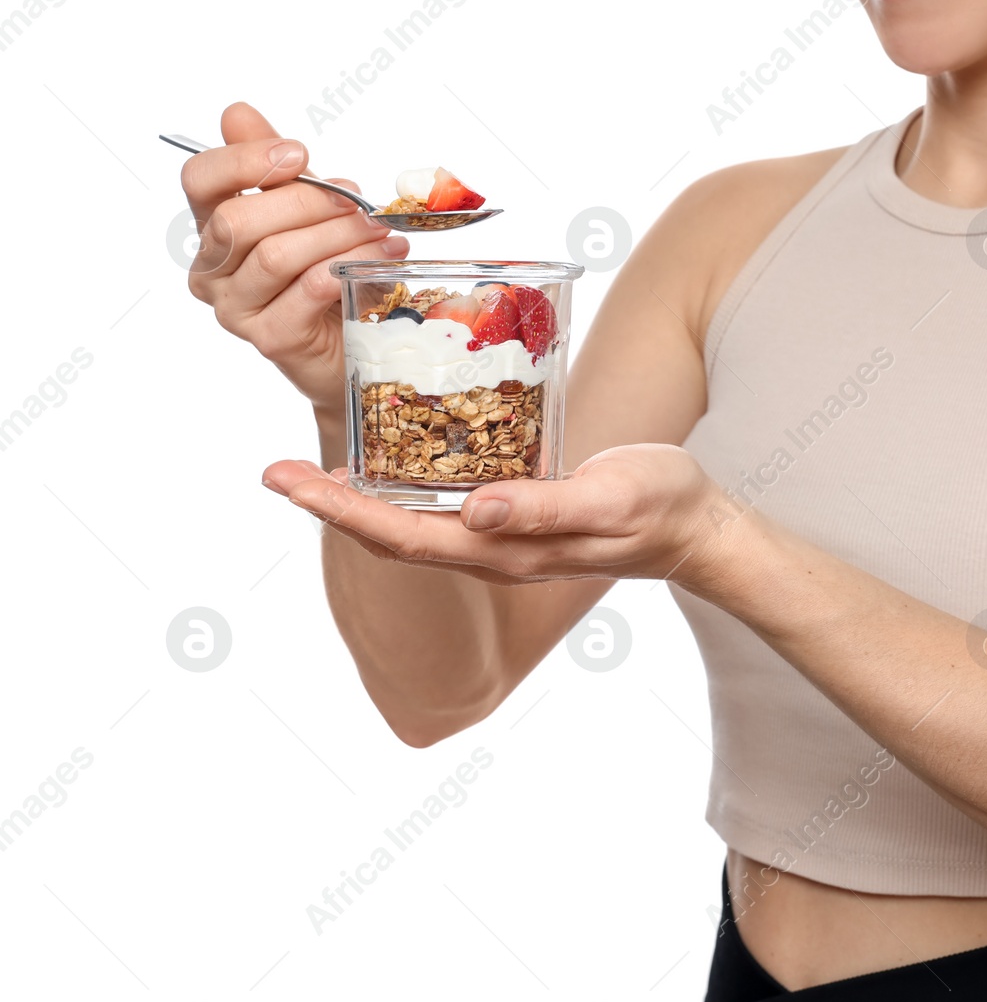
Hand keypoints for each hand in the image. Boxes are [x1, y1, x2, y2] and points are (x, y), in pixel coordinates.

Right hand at [180, 102, 408, 413]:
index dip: (245, 160)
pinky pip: (307, 289)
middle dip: (306, 201)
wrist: (355, 343)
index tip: (299, 154)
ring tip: (379, 230)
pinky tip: (380, 259)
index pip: (199, 182)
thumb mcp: (307, 209)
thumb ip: (274, 164)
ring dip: (336, 235)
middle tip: (357, 200)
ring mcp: (235, 309)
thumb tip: (236, 112)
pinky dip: (348, 266)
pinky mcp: (270, 338)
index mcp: (212, 230)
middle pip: (238, 220)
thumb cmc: (326, 270)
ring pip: (275, 255)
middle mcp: (212, 271)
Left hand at [262, 443, 734, 587]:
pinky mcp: (516, 513)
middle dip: (329, 505)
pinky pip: (443, 505)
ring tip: (314, 463)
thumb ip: (544, 507)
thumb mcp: (609, 496)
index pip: (405, 536)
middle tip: (274, 467)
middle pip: (392, 534)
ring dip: (358, 498)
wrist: (695, 527)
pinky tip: (394, 453)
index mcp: (507, 548)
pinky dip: (403, 483)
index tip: (289, 482)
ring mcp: (503, 535)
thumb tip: (473, 511)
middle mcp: (493, 547)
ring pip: (412, 522)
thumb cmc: (660, 505)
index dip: (341, 512)